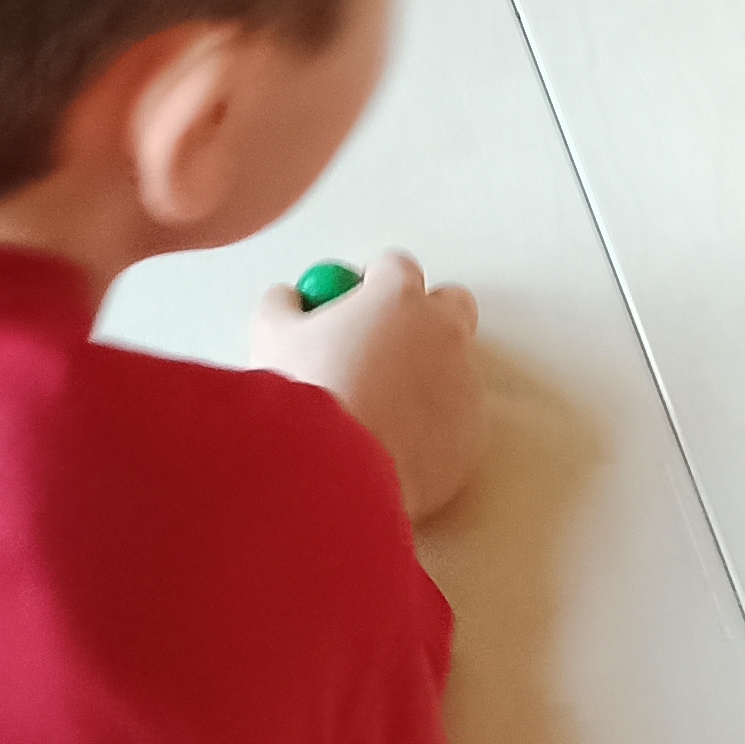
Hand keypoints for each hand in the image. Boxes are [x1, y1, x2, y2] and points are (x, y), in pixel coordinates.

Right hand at [254, 250, 487, 521]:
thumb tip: (289, 299)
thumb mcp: (272, 338)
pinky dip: (429, 428)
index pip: (395, 267)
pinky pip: (454, 421)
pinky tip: (389, 448)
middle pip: (449, 305)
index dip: (370, 284)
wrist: (336, 477)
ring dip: (424, 378)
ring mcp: (465, 384)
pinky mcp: (472, 435)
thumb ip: (285, 305)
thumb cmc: (306, 399)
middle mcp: (444, 332)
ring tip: (374, 413)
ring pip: (452, 367)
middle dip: (422, 316)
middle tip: (380, 345)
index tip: (350, 306)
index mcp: (400, 297)